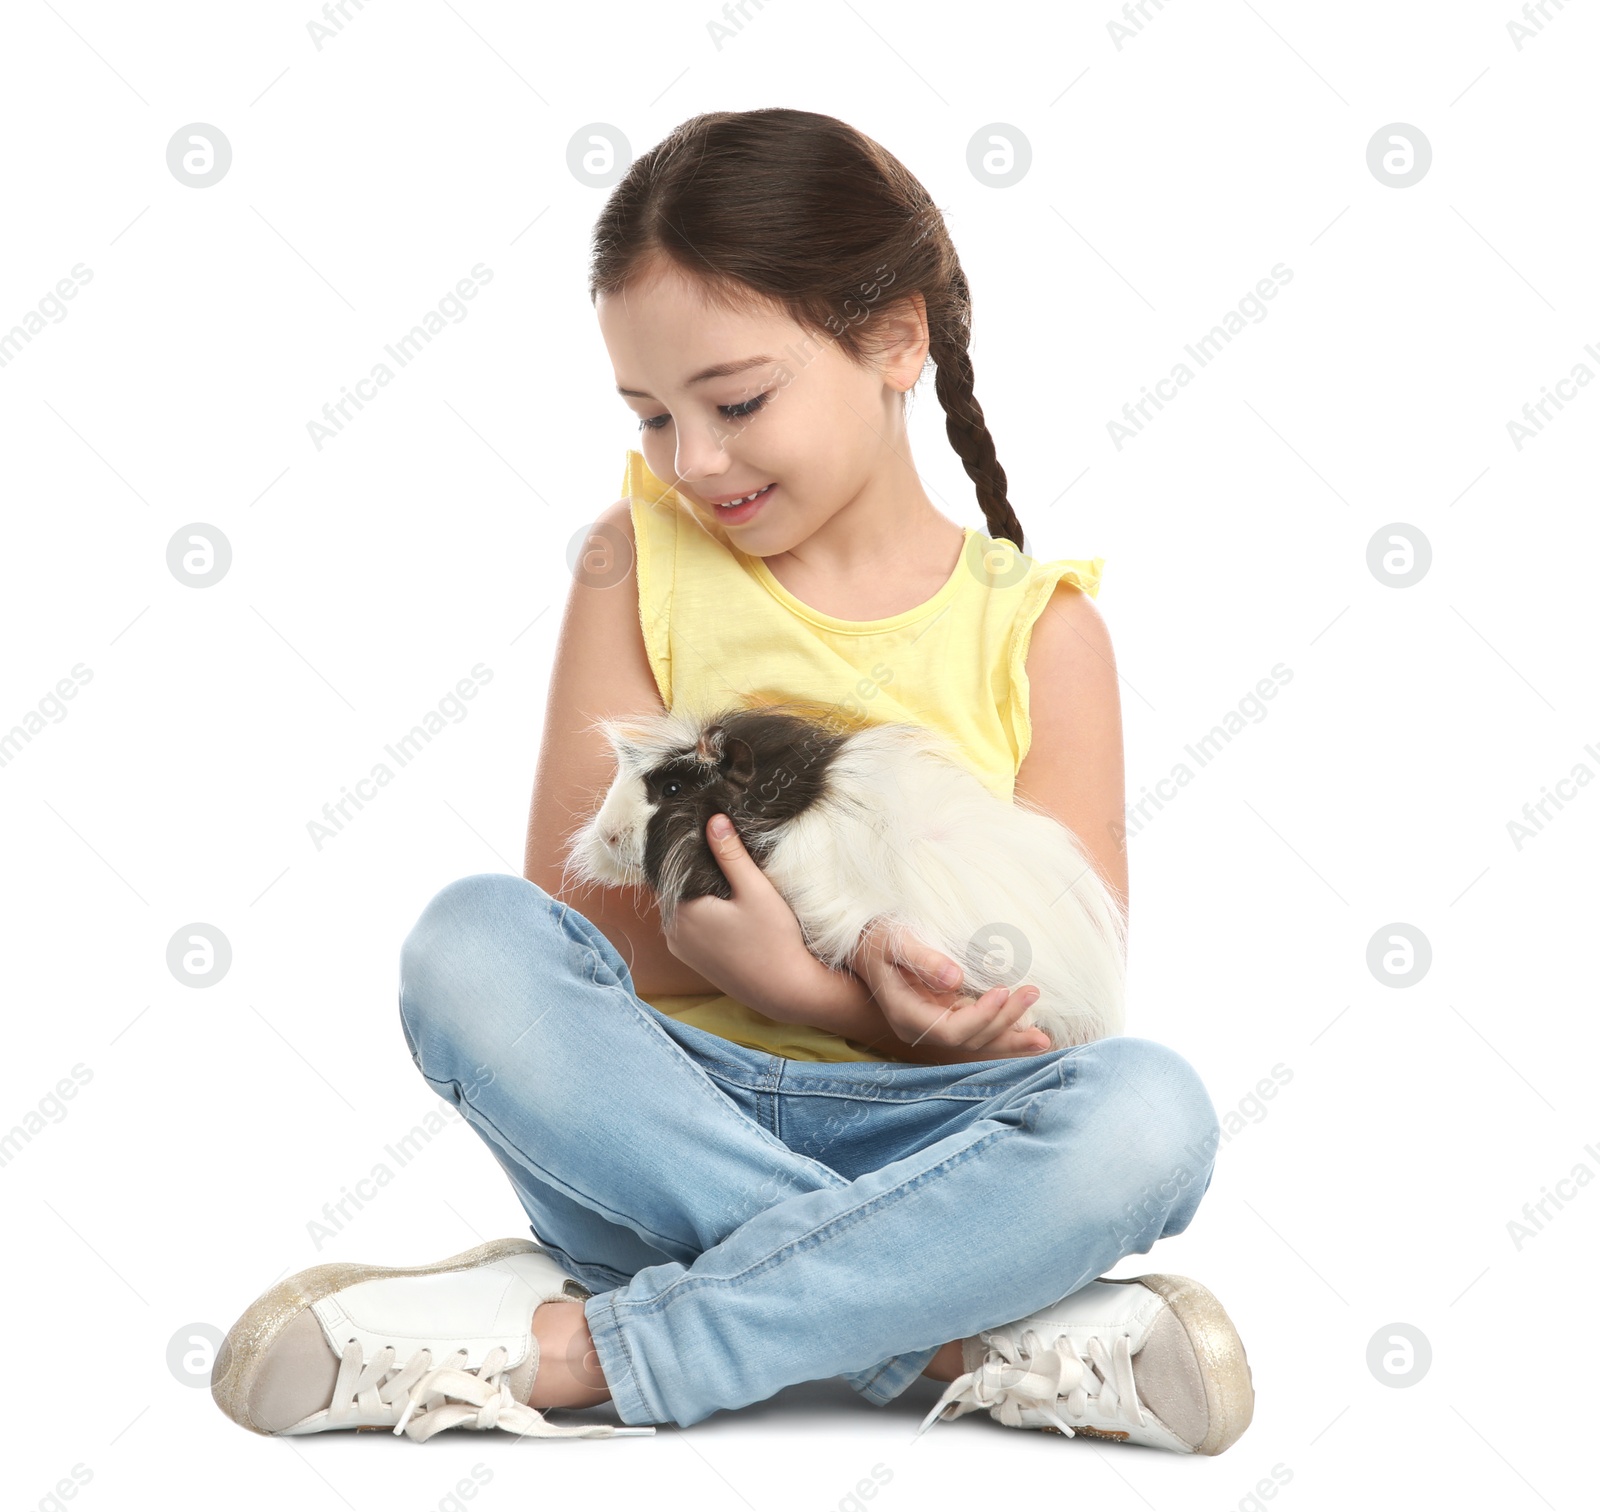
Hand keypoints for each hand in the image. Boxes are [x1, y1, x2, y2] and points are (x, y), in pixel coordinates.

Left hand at [659, 813, 817, 1018]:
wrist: (786, 991)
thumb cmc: (773, 940)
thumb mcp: (755, 889)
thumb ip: (731, 854)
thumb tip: (713, 819)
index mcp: (682, 911)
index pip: (673, 867)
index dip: (691, 848)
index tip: (711, 834)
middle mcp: (673, 932)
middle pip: (677, 886)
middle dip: (697, 870)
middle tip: (723, 850)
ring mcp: (681, 949)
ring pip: (683, 906)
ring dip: (700, 892)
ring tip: (728, 876)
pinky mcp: (694, 961)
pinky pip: (690, 926)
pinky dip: (702, 913)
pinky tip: (727, 907)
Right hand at [849, 919, 1052, 1062]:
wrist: (863, 942)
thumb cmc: (878, 937)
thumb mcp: (896, 940)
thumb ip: (924, 959)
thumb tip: (956, 979)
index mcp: (906, 1014)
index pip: (950, 1030)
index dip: (980, 1016)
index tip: (1002, 991)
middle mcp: (920, 1027)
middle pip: (969, 1040)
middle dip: (1004, 1023)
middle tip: (1033, 995)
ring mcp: (933, 1023)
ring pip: (976, 1040)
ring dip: (1009, 1035)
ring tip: (1043, 1036)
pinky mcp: (944, 1014)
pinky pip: (977, 1028)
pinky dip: (1002, 1029)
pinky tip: (1027, 1031)